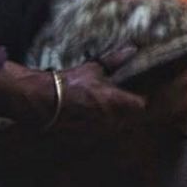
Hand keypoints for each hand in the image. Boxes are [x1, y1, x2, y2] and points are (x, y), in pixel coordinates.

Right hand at [0, 53, 145, 128]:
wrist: (45, 100)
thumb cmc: (71, 81)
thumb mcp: (94, 68)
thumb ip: (115, 61)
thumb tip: (132, 49)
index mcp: (114, 100)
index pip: (140, 105)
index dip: (142, 100)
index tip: (142, 95)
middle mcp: (110, 118)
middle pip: (129, 118)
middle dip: (128, 111)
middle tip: (125, 101)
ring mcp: (98, 129)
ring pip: (114, 126)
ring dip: (113, 120)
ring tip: (107, 109)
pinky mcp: (86, 137)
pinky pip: (99, 133)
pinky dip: (99, 127)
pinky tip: (92, 118)